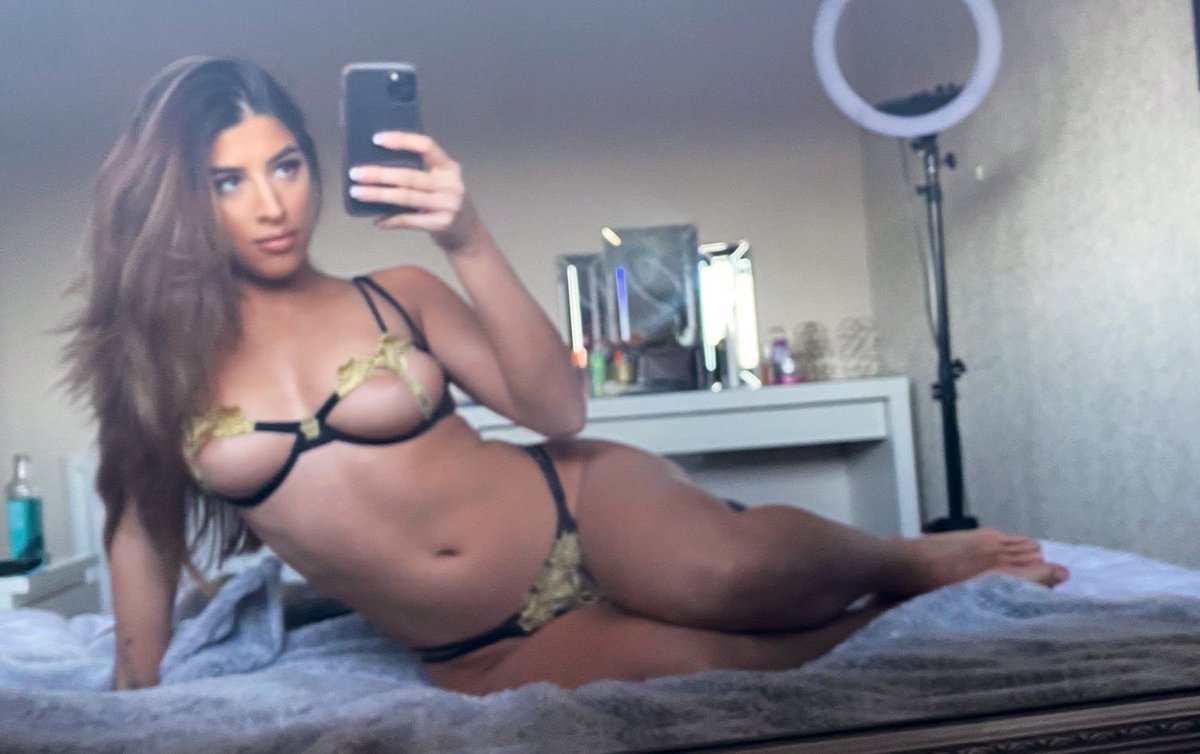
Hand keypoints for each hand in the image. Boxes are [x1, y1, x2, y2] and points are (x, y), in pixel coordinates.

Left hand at [347, 132, 480, 252]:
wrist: (467, 234)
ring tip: (358, 192)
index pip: (426, 146)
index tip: (376, 139)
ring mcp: (447, 205)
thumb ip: (419, 173)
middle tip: (356, 173)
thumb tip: (376, 167)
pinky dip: (391, 220)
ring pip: (406, 197)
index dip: (402, 140)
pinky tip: (377, 220)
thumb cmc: (444, 203)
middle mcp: (450, 184)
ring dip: (378, 195)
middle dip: (379, 174)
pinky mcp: (441, 224)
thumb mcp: (439, 183)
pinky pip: (410, 220)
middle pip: (410, 175)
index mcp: (449, 167)